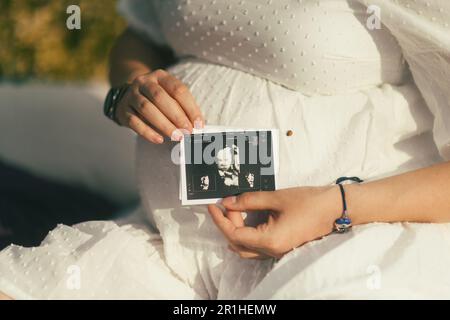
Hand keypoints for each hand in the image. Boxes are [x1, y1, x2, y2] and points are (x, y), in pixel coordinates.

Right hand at [115, 69, 203, 143]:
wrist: (128, 97)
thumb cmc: (156, 100)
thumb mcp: (170, 96)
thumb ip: (183, 108)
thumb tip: (197, 125)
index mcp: (161, 76)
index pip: (178, 90)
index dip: (190, 107)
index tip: (198, 123)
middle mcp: (144, 82)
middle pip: (160, 97)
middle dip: (177, 116)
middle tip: (187, 130)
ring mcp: (132, 95)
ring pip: (147, 109)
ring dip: (164, 125)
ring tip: (176, 136)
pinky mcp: (123, 110)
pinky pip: (134, 121)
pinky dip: (148, 132)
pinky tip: (159, 139)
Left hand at [208, 187, 341, 258]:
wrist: (336, 209)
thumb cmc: (309, 202)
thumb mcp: (276, 197)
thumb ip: (249, 201)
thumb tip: (228, 202)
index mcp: (269, 240)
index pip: (234, 234)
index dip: (220, 219)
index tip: (212, 205)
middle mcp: (272, 251)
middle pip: (238, 243)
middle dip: (227, 223)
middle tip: (226, 203)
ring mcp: (278, 251)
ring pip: (246, 248)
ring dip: (236, 231)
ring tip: (233, 211)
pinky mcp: (282, 246)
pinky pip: (257, 247)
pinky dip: (246, 235)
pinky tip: (245, 221)